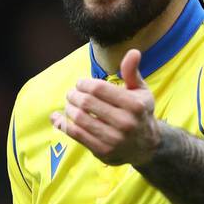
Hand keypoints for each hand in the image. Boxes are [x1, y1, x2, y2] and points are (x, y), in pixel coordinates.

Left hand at [50, 47, 161, 166]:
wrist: (145, 147)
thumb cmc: (139, 113)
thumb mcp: (141, 92)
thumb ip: (132, 72)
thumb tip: (133, 51)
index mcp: (135, 105)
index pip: (98, 88)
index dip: (84, 83)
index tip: (80, 83)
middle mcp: (125, 123)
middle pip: (86, 102)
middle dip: (74, 94)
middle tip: (71, 93)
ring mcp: (113, 139)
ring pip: (79, 118)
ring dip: (68, 108)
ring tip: (69, 103)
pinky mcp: (102, 151)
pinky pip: (76, 134)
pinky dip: (63, 124)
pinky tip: (57, 117)